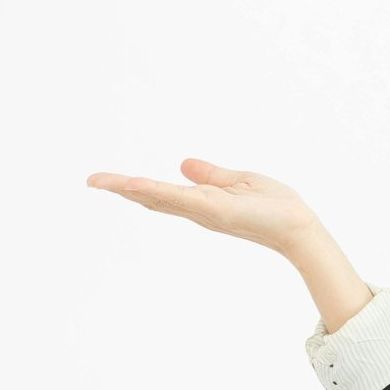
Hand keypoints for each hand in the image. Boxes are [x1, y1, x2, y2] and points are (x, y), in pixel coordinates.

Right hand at [86, 159, 320, 255]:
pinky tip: (132, 185)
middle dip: (121, 190)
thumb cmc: (275, 207)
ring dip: (127, 189)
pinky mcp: (212, 210)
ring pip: (157, 198)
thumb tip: (183, 163)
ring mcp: (202, 212)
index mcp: (201, 203)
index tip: (109, 181)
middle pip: (151, 199)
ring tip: (99, 181)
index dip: (135, 187)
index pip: (162, 194)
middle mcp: (197, 211)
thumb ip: (210, 174)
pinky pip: (177, 198)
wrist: (298, 226)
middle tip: (91, 181)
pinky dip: (153, 191)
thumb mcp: (238, 181)